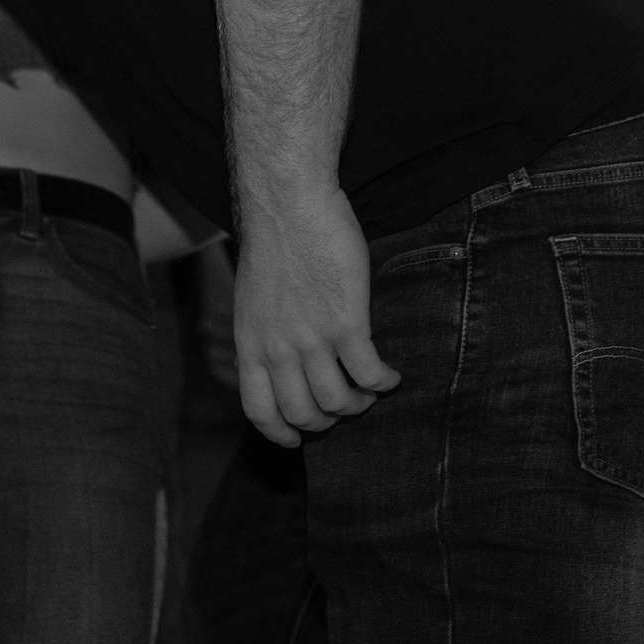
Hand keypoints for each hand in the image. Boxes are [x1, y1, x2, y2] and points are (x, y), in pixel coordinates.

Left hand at [231, 183, 399, 448]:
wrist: (289, 203)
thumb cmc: (275, 241)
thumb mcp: (252, 297)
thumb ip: (263, 332)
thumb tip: (277, 359)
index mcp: (251, 344)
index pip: (259, 411)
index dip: (280, 433)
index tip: (297, 439)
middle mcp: (278, 350)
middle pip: (304, 415)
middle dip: (329, 421)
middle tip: (346, 406)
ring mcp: (312, 339)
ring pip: (338, 402)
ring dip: (360, 405)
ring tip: (371, 392)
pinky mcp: (346, 322)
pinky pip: (369, 373)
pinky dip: (384, 382)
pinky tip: (393, 375)